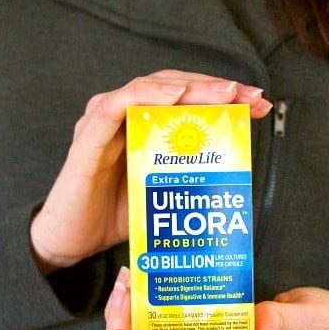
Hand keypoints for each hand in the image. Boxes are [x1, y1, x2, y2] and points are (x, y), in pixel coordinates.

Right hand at [29, 70, 272, 273]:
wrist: (72, 242)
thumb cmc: (117, 216)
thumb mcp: (165, 193)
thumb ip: (190, 176)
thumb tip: (235, 176)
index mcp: (146, 127)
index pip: (186, 100)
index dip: (221, 97)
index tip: (256, 104)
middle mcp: (125, 118)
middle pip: (173, 88)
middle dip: (215, 88)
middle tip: (249, 96)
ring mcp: (105, 124)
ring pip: (148, 88)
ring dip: (189, 87)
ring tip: (222, 92)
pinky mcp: (89, 138)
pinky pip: (114, 106)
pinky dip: (144, 95)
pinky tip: (173, 96)